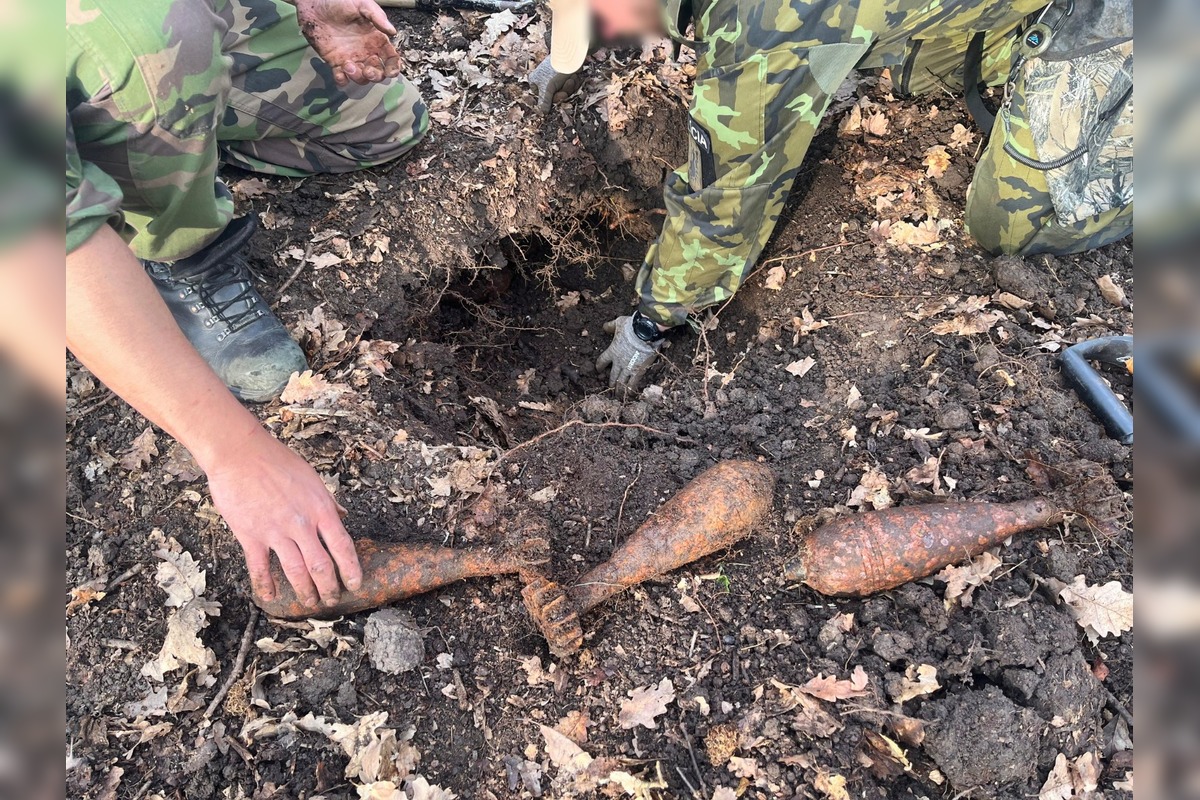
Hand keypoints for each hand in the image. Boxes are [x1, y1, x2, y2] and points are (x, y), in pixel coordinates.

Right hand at [206, 432, 361, 608]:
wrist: (241, 453)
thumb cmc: (277, 461)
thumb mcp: (312, 478)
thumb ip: (328, 501)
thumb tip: (344, 514)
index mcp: (320, 509)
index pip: (343, 546)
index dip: (351, 569)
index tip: (355, 584)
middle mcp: (302, 523)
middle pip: (321, 565)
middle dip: (329, 587)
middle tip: (332, 600)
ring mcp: (276, 531)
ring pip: (295, 571)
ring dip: (305, 591)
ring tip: (310, 603)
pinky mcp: (251, 535)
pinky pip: (261, 567)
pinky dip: (266, 585)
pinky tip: (270, 597)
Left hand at [295, 0, 401, 86]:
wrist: (315, 3)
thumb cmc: (340, 1)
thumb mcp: (362, 4)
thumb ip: (377, 17)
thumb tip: (393, 32)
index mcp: (376, 40)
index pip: (390, 58)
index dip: (394, 67)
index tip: (391, 72)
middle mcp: (366, 52)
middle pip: (378, 73)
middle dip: (375, 76)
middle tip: (367, 70)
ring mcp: (351, 58)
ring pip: (361, 78)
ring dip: (357, 77)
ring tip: (347, 65)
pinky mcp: (334, 62)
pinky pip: (341, 78)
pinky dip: (342, 80)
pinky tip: (339, 71)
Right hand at [528, 56, 583, 112]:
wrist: (571, 55)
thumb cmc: (555, 70)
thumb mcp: (548, 88)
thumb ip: (545, 101)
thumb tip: (542, 113)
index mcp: (535, 82)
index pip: (542, 99)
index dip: (552, 99)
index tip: (558, 95)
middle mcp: (544, 81)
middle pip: (554, 97)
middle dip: (562, 92)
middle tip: (566, 86)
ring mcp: (555, 79)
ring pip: (563, 92)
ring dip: (569, 87)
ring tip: (570, 78)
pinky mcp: (565, 77)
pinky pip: (570, 87)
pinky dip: (573, 83)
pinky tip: (574, 76)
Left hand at [596, 315, 661, 392]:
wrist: (645, 333)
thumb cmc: (631, 327)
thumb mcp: (618, 323)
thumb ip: (610, 326)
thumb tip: (604, 327)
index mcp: (612, 351)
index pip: (602, 361)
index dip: (599, 366)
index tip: (598, 369)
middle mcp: (618, 362)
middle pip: (612, 376)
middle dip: (610, 382)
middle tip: (609, 387)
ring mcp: (628, 368)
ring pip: (621, 382)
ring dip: (618, 389)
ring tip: (617, 395)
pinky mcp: (638, 371)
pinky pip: (633, 383)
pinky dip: (630, 390)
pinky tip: (629, 395)